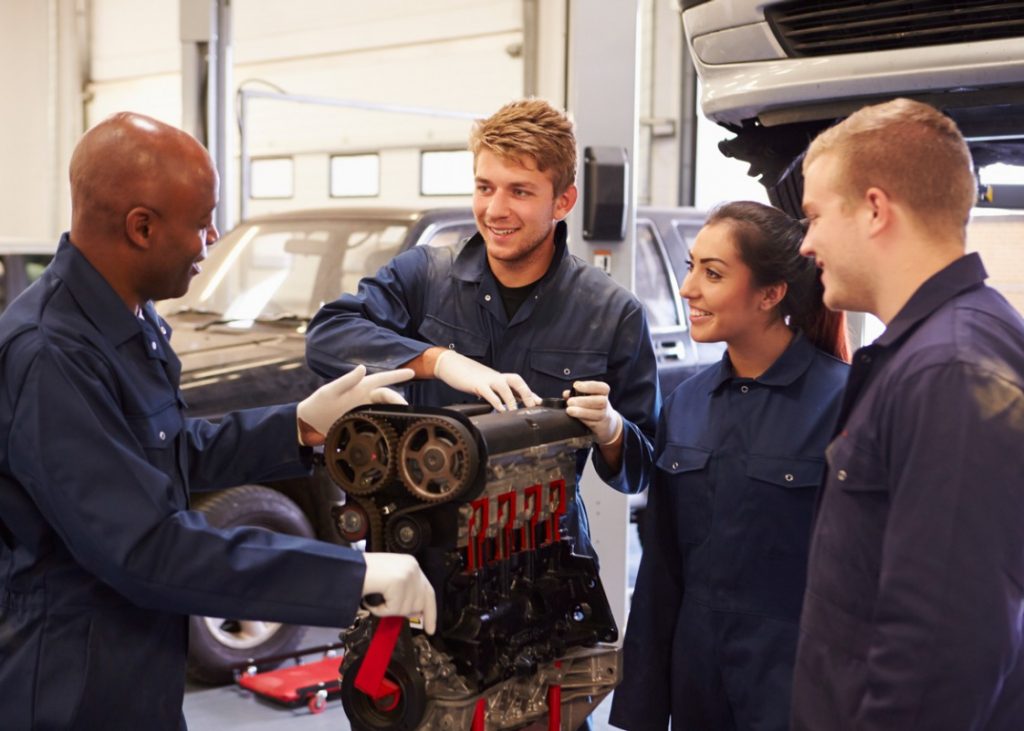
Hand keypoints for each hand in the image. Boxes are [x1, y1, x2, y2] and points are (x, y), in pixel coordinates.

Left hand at [297, 365, 412, 445]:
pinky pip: (380, 422)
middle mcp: (366, 398)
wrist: (309, 423)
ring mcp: (366, 411)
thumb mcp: (330, 390)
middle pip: (388, 397)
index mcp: (361, 387)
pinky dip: (388, 424)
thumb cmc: (318, 403)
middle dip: (399, 401)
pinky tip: (394, 429)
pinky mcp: (364, 423)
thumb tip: (362, 367)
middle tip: (406, 409)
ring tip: (406, 418)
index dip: (397, 375)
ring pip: (387, 410)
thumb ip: (346, 380)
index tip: (412, 372)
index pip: (383, 379)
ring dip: (396, 412)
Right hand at [362, 552, 436, 634]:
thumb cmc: (360, 573)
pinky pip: (394, 609)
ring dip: (388, 609)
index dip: (430, 612)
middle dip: (406, 612)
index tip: (430, 628)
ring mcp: (407, 574)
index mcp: (410, 564)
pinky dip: (380, 610)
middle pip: (420, 602)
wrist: (347, 567)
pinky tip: (372, 599)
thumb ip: (403, 592)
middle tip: (388, 608)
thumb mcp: (387, 580)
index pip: (428, 592)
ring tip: (375, 598)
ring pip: (406, 609)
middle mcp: (412, 567)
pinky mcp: (399, 581)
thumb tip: (414, 612)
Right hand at [433, 350, 540, 410]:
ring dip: (512, 399)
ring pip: (505, 387)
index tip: (540, 403)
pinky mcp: (477, 384)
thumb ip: (497, 393)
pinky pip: (489, 392)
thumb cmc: (470, 377)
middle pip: (517, 381)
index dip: (530, 394)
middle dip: (526, 393)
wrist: (452, 365)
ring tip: (516, 411)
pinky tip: (500, 410)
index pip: (519, 385)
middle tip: (533, 406)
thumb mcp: (486, 384)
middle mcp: (497, 377)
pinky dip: (496, 401)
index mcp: (500, 378)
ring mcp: (488, 380)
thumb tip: (506, 406)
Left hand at [564, 380, 623, 444]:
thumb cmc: (593, 406)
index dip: (589, 386)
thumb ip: (575, 394)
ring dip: (582, 412)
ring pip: (597, 414)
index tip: (575, 385)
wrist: (606, 423)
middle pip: (601, 401)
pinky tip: (575, 418)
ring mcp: (605, 416)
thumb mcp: (587, 397)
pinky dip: (583, 420)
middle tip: (570, 402)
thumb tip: (566, 394)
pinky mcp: (601, 427)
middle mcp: (606, 404)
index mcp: (603, 393)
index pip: (602, 388)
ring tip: (569, 410)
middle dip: (584, 401)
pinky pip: (593, 424)